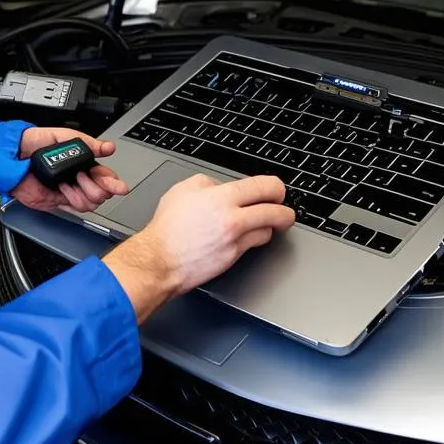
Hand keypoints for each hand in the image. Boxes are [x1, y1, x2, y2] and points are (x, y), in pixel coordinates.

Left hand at [11, 127, 128, 212]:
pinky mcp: (58, 201)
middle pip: (102, 191)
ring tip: (70, 180)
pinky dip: (73, 199)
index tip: (118, 185)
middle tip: (83, 175)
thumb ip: (87, 143)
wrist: (11, 157)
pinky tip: (64, 189)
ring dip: (83, 191)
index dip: (113, 181)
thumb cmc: (31, 143)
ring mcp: (69, 191)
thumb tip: (108, 147)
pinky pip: (76, 208)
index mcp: (81, 161)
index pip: (104, 175)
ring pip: (92, 202)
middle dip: (97, 185)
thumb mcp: (63, 137)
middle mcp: (77, 177)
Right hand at [103, 174, 294, 323]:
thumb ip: (208, 183)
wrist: (159, 260)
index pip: (264, 186)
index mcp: (221, 197)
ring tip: (266, 223)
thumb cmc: (167, 228)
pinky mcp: (233, 257)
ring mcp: (235, 240)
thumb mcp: (182, 190)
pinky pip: (253, 245)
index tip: (277, 190)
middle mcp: (232, 218)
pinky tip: (248, 236)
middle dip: (284, 209)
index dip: (276, 187)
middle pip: (275, 210)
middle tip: (283, 209)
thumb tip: (222, 186)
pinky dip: (254, 239)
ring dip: (269, 226)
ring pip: (268, 230)